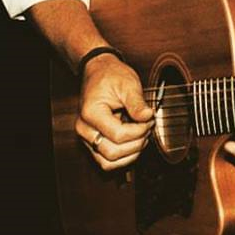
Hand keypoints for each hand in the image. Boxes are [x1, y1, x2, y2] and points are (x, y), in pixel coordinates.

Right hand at [75, 54, 153, 170]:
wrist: (99, 71)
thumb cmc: (111, 76)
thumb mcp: (128, 84)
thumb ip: (137, 103)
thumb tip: (148, 116)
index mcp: (91, 113)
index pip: (118, 135)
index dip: (138, 131)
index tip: (150, 119)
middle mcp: (84, 129)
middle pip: (112, 153)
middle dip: (136, 143)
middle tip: (148, 127)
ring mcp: (86, 138)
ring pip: (108, 162)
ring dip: (130, 154)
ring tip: (142, 136)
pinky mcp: (92, 142)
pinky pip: (106, 160)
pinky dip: (123, 156)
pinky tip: (134, 142)